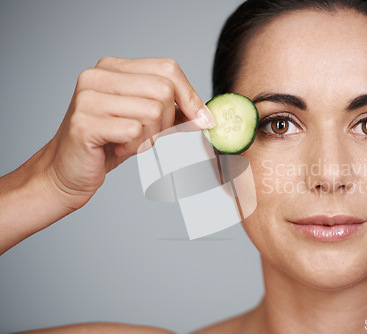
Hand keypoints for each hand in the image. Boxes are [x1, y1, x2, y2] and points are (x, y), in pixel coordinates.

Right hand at [42, 57, 214, 209]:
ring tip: (130, 143)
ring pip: (153, 111)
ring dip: (151, 136)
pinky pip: (135, 132)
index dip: (190, 96)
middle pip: (164, 89)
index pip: (168, 68)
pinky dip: (135, 148)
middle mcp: (98, 75)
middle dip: (169, 120)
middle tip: (150, 136)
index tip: (202, 120)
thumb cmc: (109, 144)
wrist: (68, 171)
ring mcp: (89, 97)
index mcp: (113, 67)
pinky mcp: (85, 122)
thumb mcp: (145, 120)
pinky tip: (118, 149)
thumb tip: (206, 114)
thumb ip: (172, 109)